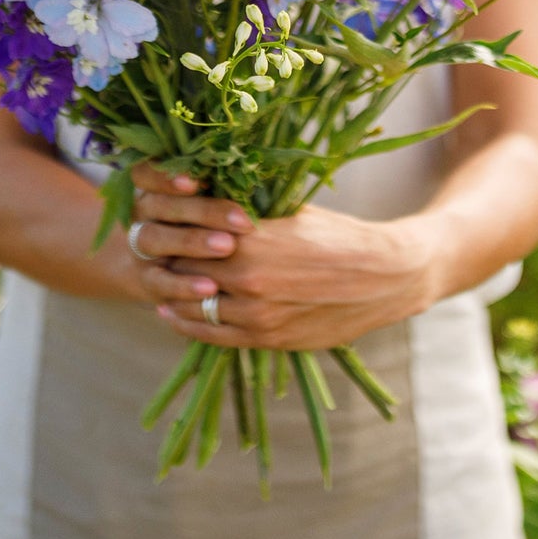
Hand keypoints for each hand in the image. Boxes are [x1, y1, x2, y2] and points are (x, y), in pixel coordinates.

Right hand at [124, 164, 251, 310]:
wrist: (161, 269)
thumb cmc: (199, 223)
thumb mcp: (201, 202)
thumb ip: (216, 189)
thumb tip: (251, 175)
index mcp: (152, 187)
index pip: (145, 173)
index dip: (164, 177)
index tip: (195, 181)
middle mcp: (141, 214)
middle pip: (159, 205)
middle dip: (200, 210)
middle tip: (240, 219)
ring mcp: (139, 247)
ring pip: (154, 238)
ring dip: (191, 241)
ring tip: (228, 246)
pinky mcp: (146, 281)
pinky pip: (159, 282)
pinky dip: (183, 285)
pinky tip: (210, 287)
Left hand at [137, 172, 437, 349]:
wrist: (385, 277)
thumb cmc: (338, 234)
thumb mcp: (289, 211)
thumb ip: (245, 213)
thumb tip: (206, 198)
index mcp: (251, 240)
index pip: (187, 234)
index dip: (171, 226)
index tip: (160, 218)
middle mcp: (248, 281)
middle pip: (182, 271)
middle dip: (166, 259)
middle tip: (152, 249)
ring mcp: (257, 316)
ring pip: (194, 306)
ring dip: (173, 294)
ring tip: (158, 281)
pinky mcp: (269, 340)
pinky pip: (213, 336)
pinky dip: (188, 324)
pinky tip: (173, 312)